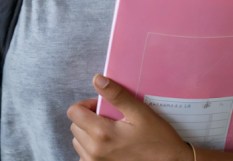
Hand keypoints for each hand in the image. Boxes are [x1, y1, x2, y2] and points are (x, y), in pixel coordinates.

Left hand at [67, 74, 192, 160]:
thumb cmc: (158, 140)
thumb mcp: (140, 112)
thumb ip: (117, 95)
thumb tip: (97, 79)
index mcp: (102, 133)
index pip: (74, 112)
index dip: (86, 105)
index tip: (101, 106)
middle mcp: (95, 151)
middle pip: (75, 127)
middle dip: (88, 118)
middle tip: (110, 118)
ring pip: (79, 142)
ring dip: (89, 134)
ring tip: (111, 133)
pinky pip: (85, 157)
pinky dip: (93, 149)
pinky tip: (110, 146)